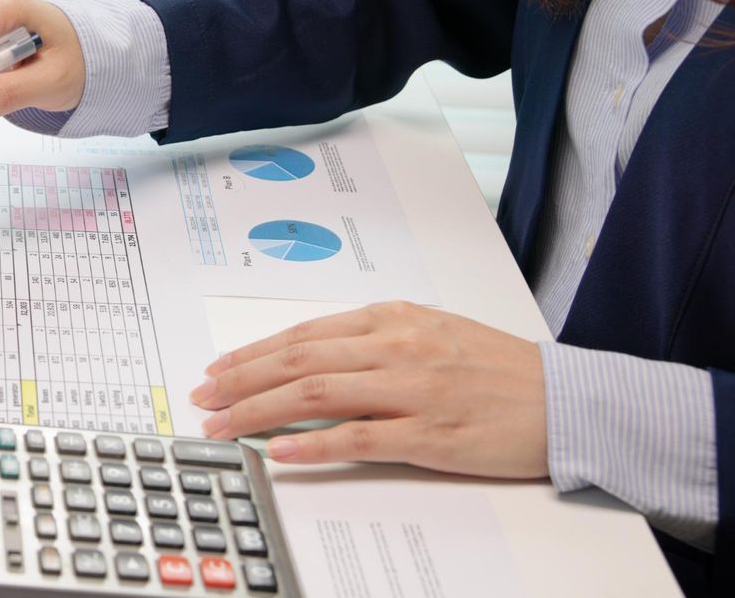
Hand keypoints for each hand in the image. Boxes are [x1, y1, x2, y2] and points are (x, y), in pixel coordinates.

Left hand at [190, 301, 547, 477]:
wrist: (567, 401)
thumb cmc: (501, 370)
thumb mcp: (432, 332)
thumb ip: (375, 340)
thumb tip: (313, 357)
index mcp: (393, 318)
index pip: (303, 333)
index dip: (252, 353)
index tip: (218, 369)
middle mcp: (396, 346)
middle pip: (297, 360)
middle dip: (240, 380)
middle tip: (203, 397)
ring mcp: (411, 389)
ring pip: (315, 394)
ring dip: (259, 411)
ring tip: (224, 424)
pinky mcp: (429, 433)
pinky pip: (358, 438)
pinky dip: (311, 446)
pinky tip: (279, 453)